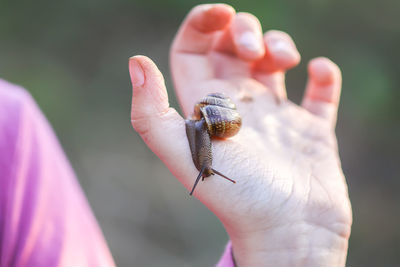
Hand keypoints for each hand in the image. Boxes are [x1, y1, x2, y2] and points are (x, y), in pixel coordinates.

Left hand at [129, 4, 351, 265]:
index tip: (222, 13)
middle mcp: (238, 109)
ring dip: (280, 44)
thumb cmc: (237, 195)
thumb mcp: (184, 154)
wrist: (287, 231)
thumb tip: (136, 62)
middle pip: (233, 50)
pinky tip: (318, 72)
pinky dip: (323, 76)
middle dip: (243, 31)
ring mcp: (277, 119)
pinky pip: (319, 94)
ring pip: (273, 64)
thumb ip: (151, 114)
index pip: (195, 52)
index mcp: (207, 108)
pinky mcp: (311, 131)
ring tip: (285, 59)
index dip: (202, 25)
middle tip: (252, 48)